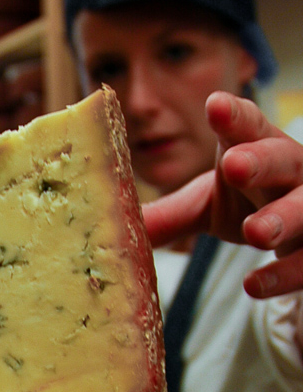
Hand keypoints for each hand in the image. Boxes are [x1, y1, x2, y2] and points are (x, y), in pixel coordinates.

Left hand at [142, 92, 302, 297]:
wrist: (301, 232)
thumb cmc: (250, 202)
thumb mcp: (206, 204)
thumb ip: (167, 214)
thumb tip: (108, 230)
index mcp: (256, 149)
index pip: (247, 126)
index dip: (234, 115)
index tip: (215, 105)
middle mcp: (290, 170)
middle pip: (282, 158)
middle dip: (262, 160)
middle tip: (236, 165)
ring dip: (282, 218)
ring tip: (257, 232)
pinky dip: (284, 273)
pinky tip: (254, 286)